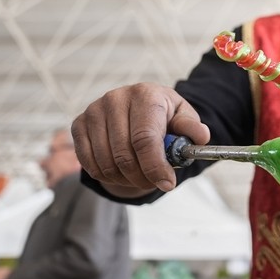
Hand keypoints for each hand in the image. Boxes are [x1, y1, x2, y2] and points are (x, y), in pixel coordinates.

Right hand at [71, 83, 209, 194]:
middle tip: (155, 183)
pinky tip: (120, 171)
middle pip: (124, 154)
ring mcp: (94, 110)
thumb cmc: (163, 116)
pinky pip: (88, 162)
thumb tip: (201, 136)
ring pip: (105, 162)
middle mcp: (116, 98)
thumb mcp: (183, 118)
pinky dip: (105, 175)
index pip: (145, 138)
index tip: (167, 183)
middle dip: (142, 177)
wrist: (138, 107)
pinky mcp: (79, 123)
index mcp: (145, 95)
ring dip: (124, 179)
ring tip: (139, 176)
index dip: (155, 166)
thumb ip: (191, 128)